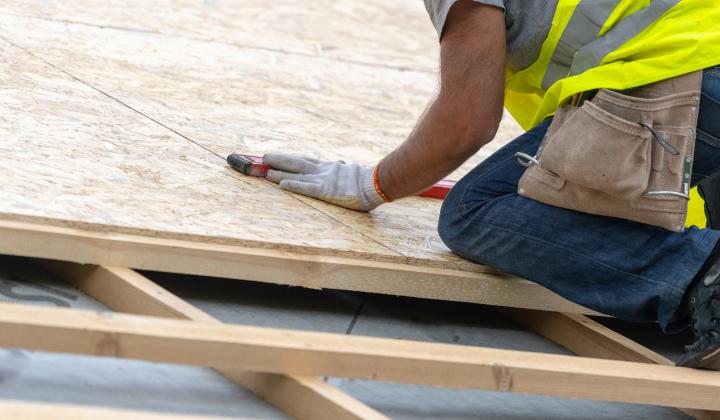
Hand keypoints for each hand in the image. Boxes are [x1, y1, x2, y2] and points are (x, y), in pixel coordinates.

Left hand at [264, 153, 386, 210]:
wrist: (376, 183)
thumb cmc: (368, 182)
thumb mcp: (352, 173)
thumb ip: (343, 170)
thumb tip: (342, 166)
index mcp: (330, 168)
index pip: (306, 162)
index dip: (290, 159)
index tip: (278, 157)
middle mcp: (323, 170)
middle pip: (297, 162)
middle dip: (279, 160)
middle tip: (263, 157)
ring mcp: (323, 179)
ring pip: (297, 172)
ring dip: (279, 171)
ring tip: (264, 170)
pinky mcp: (325, 191)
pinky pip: (306, 187)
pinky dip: (292, 184)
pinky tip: (280, 183)